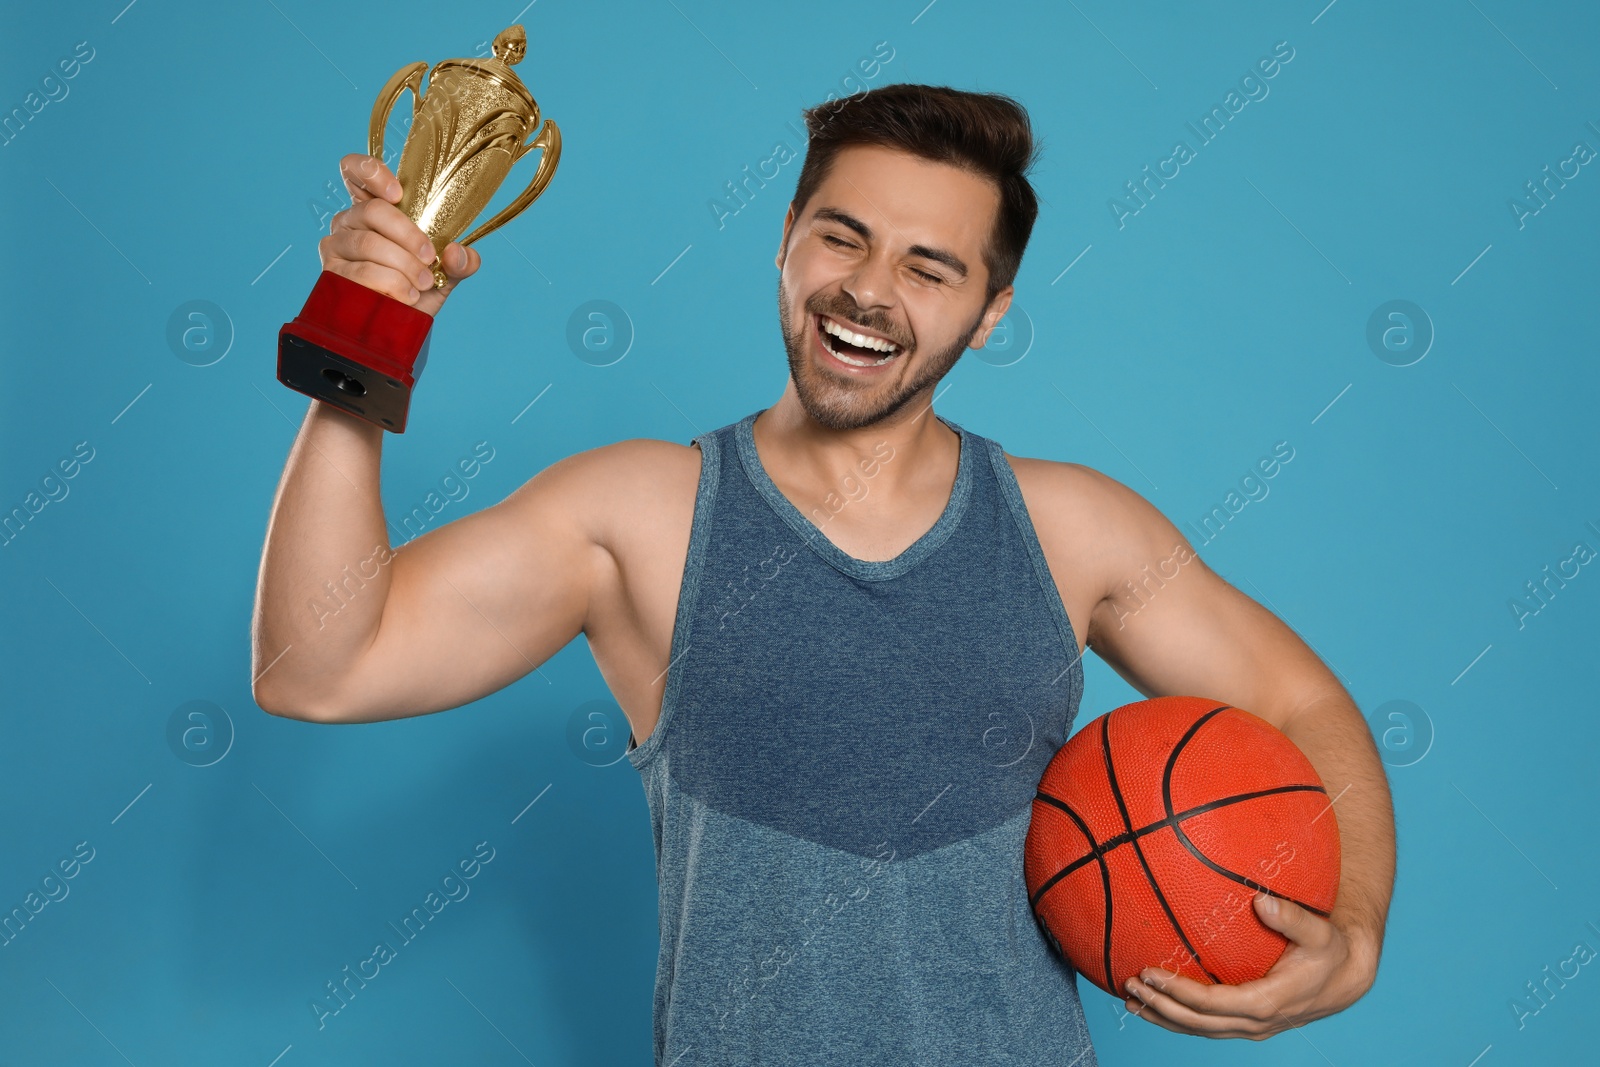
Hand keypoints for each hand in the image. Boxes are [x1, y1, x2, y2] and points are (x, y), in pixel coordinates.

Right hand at [318, 154, 480, 317]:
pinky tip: (407, 296)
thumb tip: (458, 253)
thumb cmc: (418, 289)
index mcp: (374, 209)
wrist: (401, 326)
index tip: (397, 193)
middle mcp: (349, 220)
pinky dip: (391, 284)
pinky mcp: (331, 273)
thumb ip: (460, 260)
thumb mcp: (446, 272)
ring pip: (369, 243)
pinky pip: (362, 271)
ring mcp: (336, 245)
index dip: (371, 172)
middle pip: (373, 210)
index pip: (354, 170)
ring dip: (403, 265)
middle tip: (430, 258)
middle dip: (409, 235)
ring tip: (423, 283)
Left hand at [1121, 893, 1377, 1039]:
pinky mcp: (1246, 1024)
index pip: (1212, 1003)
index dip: (1178, 991)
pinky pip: (1206, 1027)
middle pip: (1198, 1022)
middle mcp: (1256, 1022)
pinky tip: (1154, 1005)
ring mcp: (1250, 1027)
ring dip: (1163, 1017)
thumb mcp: (1318, 932)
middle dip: (1161, 1005)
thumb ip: (1291, 918)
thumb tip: (1261, 901)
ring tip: (1131, 999)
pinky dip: (1178, 1019)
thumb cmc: (1327, 951)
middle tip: (1130, 984)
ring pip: (1199, 1030)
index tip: (1150, 972)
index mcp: (1268, 1002)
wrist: (1343, 979)